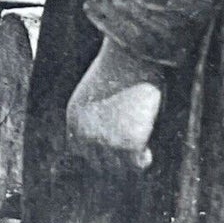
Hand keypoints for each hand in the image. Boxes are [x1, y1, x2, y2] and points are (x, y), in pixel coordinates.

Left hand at [66, 38, 163, 171]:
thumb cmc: (121, 67)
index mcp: (74, 119)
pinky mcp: (129, 143)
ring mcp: (107, 141)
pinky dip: (145, 159)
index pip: (81, 153)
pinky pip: (139, 163)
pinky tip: (149, 152)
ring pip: (120, 167)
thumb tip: (110, 140)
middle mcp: (85, 134)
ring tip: (142, 151)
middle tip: (132, 157)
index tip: (115, 157)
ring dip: (130, 162)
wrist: (133, 54)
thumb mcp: (95, 93)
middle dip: (116, 163)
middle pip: (100, 165)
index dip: (99, 157)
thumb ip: (96, 118)